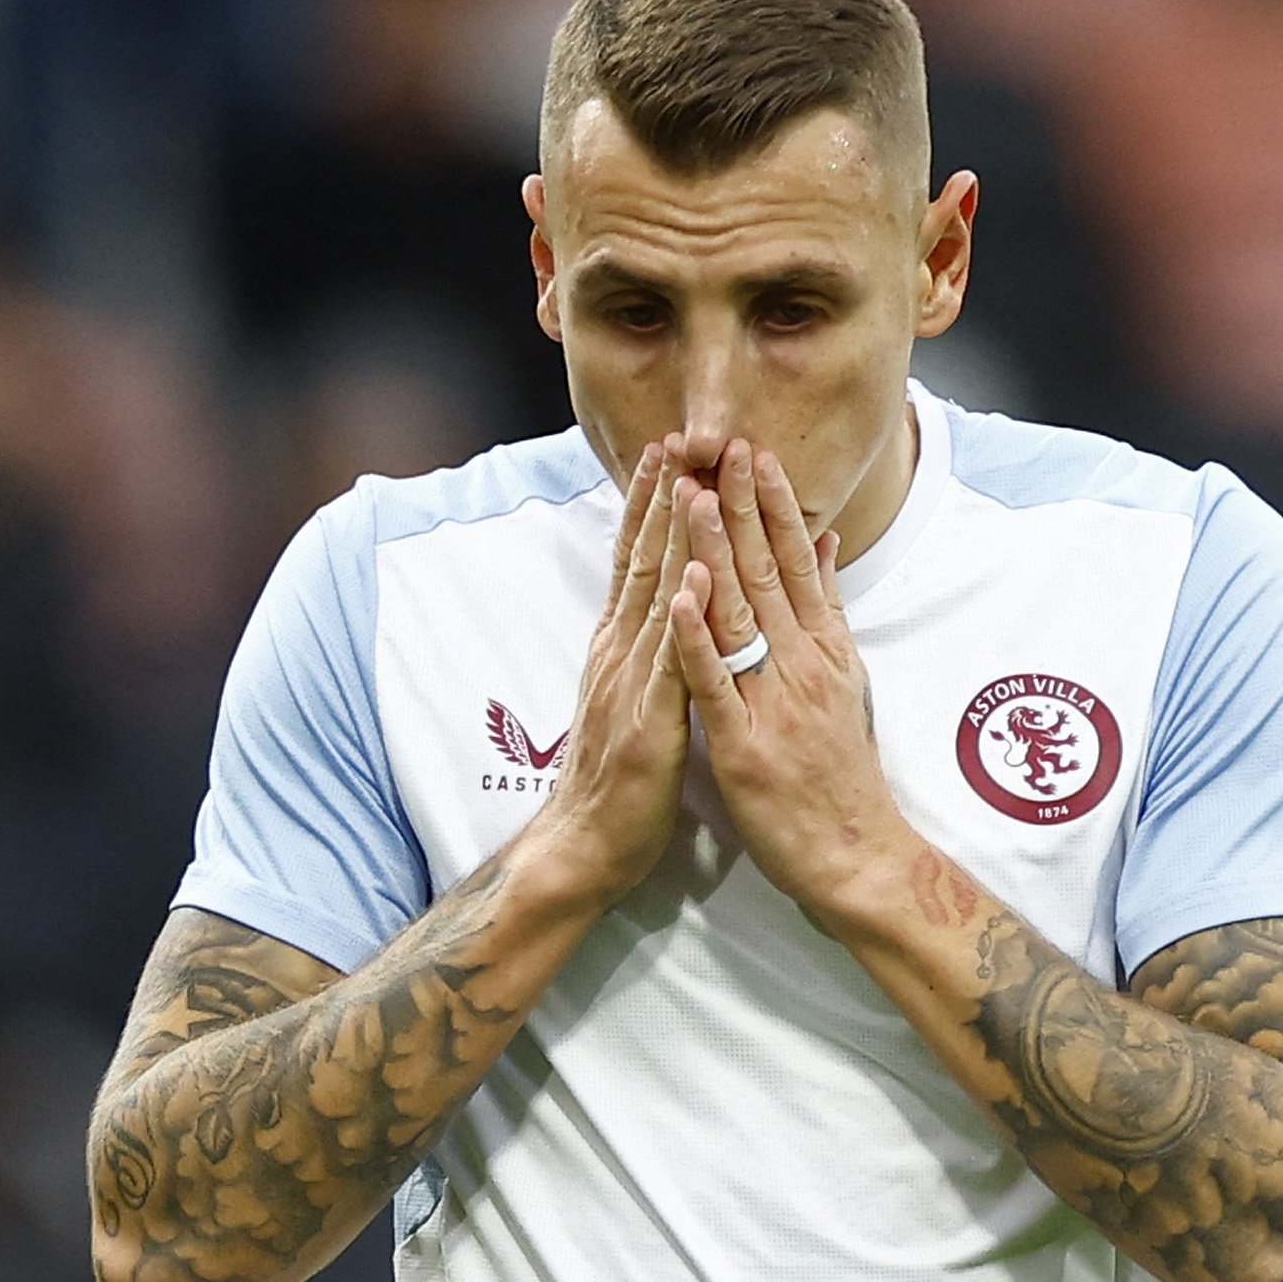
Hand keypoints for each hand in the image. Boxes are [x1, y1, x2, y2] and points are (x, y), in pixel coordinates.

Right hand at [522, 443, 694, 903]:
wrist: (586, 845)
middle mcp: (621, 652)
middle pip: (644, 562)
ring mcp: (631, 683)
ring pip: (656, 598)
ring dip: (672, 538)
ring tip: (689, 482)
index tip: (669, 451)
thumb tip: (672, 606)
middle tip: (680, 437)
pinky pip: (670, 662)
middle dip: (662, 498)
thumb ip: (653, 650)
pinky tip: (696, 580)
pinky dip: (682, 618)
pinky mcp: (648, 722)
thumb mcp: (638, 697)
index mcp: (623, 647)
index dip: (652, 505)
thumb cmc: (621, 778)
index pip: (638, 561)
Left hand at [667, 441, 908, 909]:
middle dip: (744, 505)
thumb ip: (829, 610)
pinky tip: (682, 596)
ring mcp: (774, 702)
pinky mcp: (744, 743)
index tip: (752, 451)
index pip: (795, 561)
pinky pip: (715, 683)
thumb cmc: (841, 770)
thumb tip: (824, 543)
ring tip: (695, 496)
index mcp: (824, 648)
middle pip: (768, 573)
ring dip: (717, 553)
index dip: (774, 504)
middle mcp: (803, 664)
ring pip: (741, 614)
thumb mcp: (847, 679)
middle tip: (723, 445)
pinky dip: (698, 637)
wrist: (856, 854)